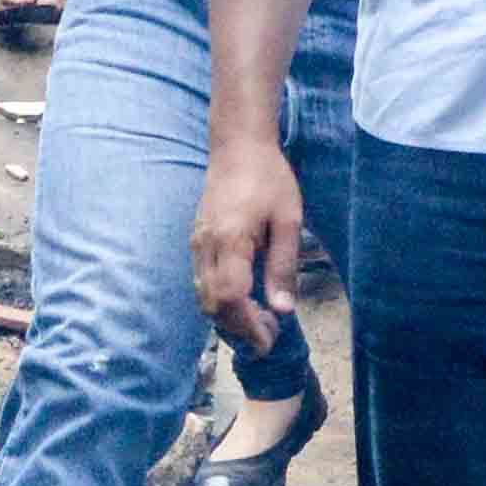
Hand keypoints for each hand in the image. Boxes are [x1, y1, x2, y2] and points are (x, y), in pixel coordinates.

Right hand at [190, 135, 303, 351]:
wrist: (238, 146)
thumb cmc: (269, 179)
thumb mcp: (288, 221)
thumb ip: (283, 266)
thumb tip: (283, 309)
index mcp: (230, 241)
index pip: (231, 297)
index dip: (248, 325)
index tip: (269, 340)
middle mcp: (206, 246)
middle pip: (213, 303)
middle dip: (239, 327)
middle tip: (269, 333)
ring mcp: (197, 243)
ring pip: (203, 295)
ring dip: (228, 316)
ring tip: (259, 320)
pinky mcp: (197, 240)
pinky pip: (203, 281)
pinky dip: (220, 300)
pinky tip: (244, 299)